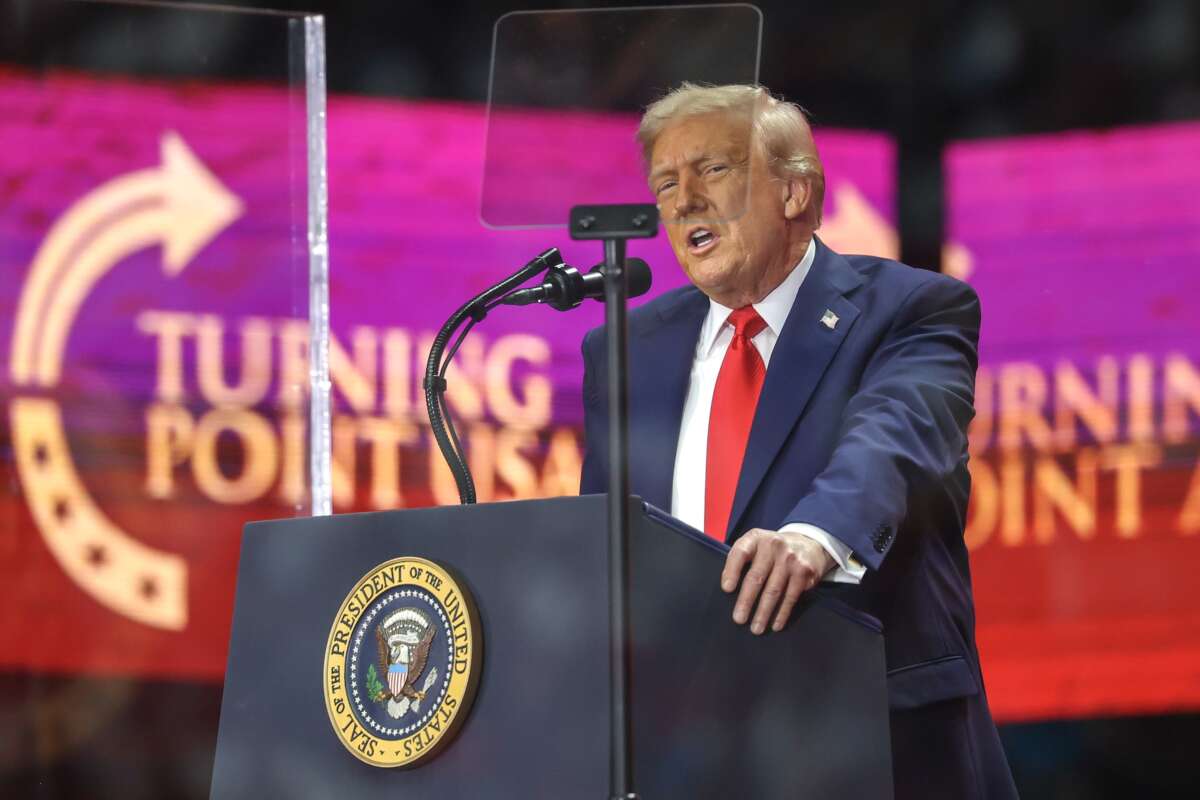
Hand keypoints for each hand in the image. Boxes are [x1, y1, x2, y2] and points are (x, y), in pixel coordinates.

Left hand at [720, 528, 834, 633]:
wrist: (808, 543)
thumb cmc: (772, 550)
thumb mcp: (756, 545)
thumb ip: (741, 558)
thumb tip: (727, 588)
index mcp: (756, 538)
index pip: (740, 553)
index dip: (732, 571)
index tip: (726, 589)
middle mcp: (773, 545)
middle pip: (756, 577)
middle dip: (746, 601)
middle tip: (738, 619)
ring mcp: (790, 558)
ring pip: (773, 590)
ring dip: (764, 612)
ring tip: (756, 628)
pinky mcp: (804, 572)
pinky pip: (790, 596)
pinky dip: (782, 613)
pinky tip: (775, 624)